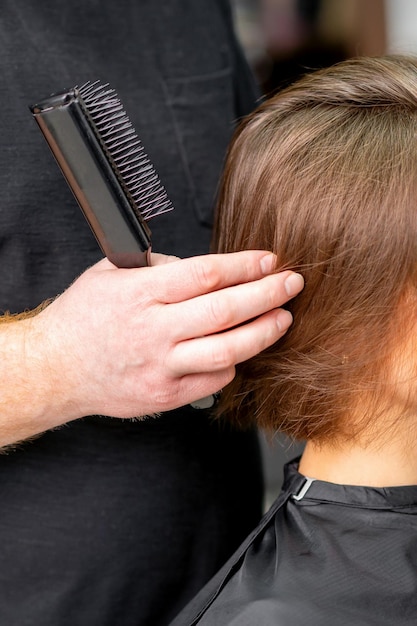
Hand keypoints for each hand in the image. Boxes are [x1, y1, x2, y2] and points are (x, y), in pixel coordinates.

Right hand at [0, 251, 303, 443]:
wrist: (57, 369)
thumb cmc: (84, 318)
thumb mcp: (110, 275)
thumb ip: (158, 268)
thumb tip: (206, 271)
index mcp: (141, 294)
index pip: (205, 275)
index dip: (244, 266)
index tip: (269, 260)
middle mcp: (154, 331)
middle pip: (225, 312)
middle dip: (267, 294)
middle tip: (293, 283)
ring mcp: (161, 367)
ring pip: (226, 351)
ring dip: (263, 333)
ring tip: (284, 318)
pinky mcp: (165, 394)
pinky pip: (212, 380)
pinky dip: (232, 364)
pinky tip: (241, 350)